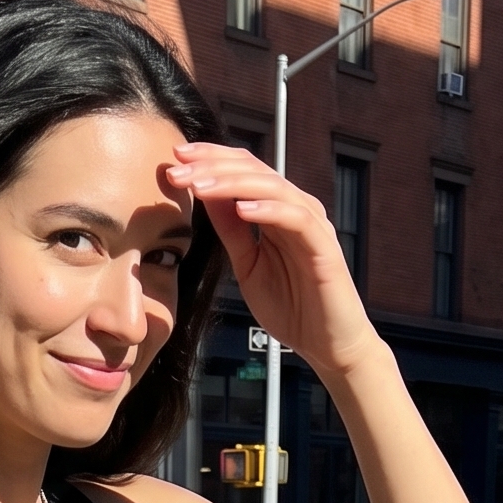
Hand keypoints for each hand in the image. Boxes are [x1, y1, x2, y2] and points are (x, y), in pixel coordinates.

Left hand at [164, 143, 378, 377]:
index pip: (243, 170)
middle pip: (255, 170)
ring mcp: (312, 225)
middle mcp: (296, 209)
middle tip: (178, 166)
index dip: (210, 160)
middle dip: (213, 165)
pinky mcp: (324, 247)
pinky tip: (242, 210)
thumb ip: (231, 231)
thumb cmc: (291, 308)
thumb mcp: (248, 265)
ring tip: (201, 185)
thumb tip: (206, 195)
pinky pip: (296, 219)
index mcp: (277, 211)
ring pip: (273, 187)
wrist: (326, 345)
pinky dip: (269, 210)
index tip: (175, 158)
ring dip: (233, 183)